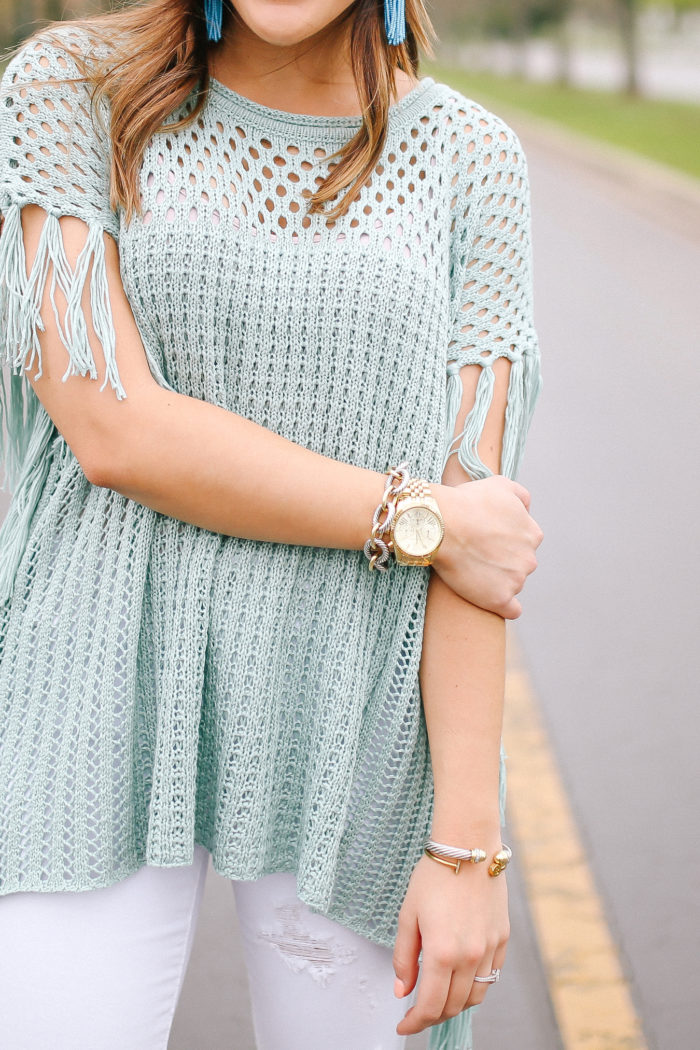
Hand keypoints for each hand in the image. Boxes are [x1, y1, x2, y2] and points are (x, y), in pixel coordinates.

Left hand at [392, 848, 509, 1034]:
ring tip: (439, 998)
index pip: (430, 1006)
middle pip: (453, 1007)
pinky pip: (491, 976)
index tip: (403, 1025)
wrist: (468, 847)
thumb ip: (404, 957)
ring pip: (475, 996)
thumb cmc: (435, 876)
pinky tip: (461, 978)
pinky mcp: (502, 938)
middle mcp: (470, 956)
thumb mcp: (408, 915)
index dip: (414, 1022)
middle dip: (433, 1015)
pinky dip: (475, 986)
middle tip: (417, 1011)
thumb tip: (403, 990)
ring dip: (456, 1005)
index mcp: (442, 952)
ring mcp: (489, 949)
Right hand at [431, 475, 542, 617]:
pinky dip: (503, 606)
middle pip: (519, 565)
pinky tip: (490, 599)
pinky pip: (511, 610)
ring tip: (472, 571)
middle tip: (475, 554)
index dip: (504, 541)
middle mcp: (530, 559)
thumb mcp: (500, 484)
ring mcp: (516, 581)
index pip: (525, 542)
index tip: (485, 539)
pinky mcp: (499, 599)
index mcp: (533, 534)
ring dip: (497, 580)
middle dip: (502, 561)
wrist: (440, 523)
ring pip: (512, 584)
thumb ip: (521, 497)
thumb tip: (527, 511)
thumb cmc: (466, 501)